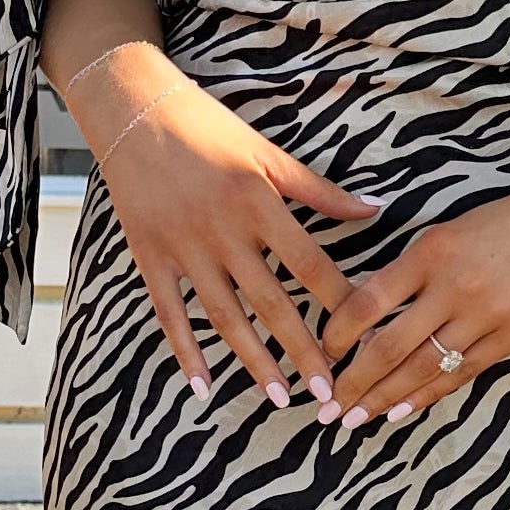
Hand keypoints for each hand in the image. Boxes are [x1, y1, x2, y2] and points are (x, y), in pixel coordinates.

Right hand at [76, 54, 377, 404]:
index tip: (363, 336)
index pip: (309, 263)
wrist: (134, 111)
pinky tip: (204, 387)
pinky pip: (169, 313)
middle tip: (329, 392)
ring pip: (224, 316)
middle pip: (271, 301)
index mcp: (258, 201)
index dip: (338, 302)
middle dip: (302, 350)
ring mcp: (182, 247)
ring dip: (253, 361)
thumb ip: (321, 191)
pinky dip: (185, 352)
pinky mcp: (149, 256)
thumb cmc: (210, 128)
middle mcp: (222, 229)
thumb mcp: (268, 153)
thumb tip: (376, 210)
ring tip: (280, 398)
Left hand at [315, 173, 509, 423]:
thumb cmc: (508, 222)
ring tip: (354, 419)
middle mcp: (454, 287)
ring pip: (421, 370)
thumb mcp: (450, 232)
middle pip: (388, 347)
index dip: (337, 334)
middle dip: (353, 383)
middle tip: (327, 408)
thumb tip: (364, 311)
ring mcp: (485, 317)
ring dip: (383, 400)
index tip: (322, 352)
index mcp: (431, 252)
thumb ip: (411, 270)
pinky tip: (399, 413)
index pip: (367, 302)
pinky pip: (459, 375)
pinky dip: (425, 397)